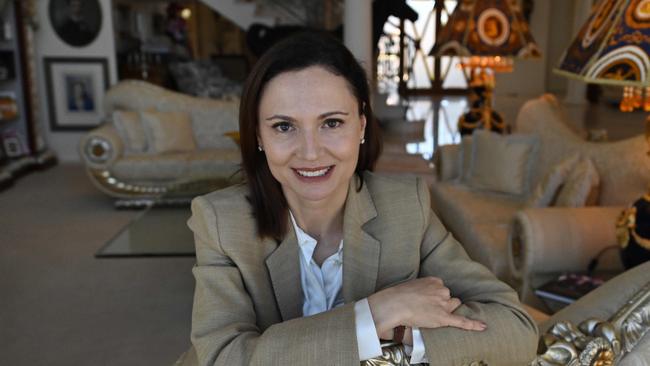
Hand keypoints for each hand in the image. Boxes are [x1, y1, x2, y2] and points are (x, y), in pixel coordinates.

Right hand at [368, 277, 486, 337]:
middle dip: (442, 302)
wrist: (394, 304)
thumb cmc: (398, 296)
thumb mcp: (412, 285)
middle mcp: (442, 291)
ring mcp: (443, 304)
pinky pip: (461, 321)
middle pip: (449, 297)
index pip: (442, 288)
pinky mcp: (444, 318)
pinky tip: (483, 327)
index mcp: (435, 281)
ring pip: (453, 306)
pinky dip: (473, 324)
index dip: (436, 295)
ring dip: (447, 310)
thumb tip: (422, 296)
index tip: (428, 299)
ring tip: (433, 314)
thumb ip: (422, 288)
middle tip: (428, 308)